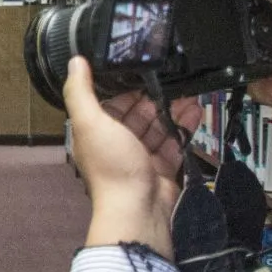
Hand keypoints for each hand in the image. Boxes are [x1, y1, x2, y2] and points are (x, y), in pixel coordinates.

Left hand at [62, 57, 199, 258]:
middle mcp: (117, 144)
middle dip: (155, 97)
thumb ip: (81, 91)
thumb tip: (75, 61)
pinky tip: (196, 112)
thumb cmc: (111, 167)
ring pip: (158, 127)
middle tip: (174, 80)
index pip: (111, 104)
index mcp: (95, 133)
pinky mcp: (162, 169)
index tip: (143, 71)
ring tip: (191, 93)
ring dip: (173, 110)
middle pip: (137, 114)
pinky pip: (175, 143)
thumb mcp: (90, 122)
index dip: (126, 88)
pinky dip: (185, 128)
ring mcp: (141, 158)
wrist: (138, 210)